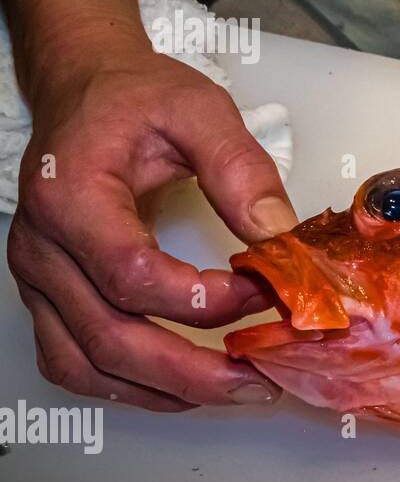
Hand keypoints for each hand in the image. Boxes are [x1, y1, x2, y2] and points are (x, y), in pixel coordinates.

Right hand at [6, 14, 297, 408]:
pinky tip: (185, 385)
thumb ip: (241, 169)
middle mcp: (43, 246)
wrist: (88, 91)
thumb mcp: (200, 110)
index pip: (132, 275)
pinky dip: (130, 385)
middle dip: (191, 370)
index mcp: (71, 197)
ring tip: (233, 389)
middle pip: (108, 337)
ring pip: (87, 364)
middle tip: (258, 379)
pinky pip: (75, 362)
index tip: (262, 292)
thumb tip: (278, 234)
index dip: (203, 299)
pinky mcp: (48, 295)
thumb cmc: (137, 98)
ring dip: (163, 390)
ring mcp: (39, 278)